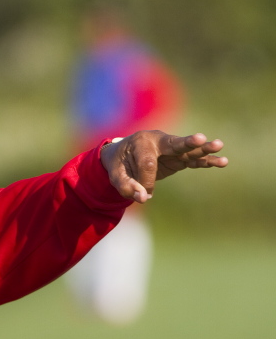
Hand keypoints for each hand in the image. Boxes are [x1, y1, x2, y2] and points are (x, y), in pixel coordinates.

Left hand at [100, 131, 227, 203]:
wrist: (122, 154)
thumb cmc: (119, 164)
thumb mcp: (116, 176)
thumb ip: (126, 186)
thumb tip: (144, 198)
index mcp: (141, 143)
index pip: (148, 164)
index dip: (146, 181)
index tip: (142, 193)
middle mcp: (159, 141)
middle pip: (174, 143)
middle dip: (187, 143)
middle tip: (201, 139)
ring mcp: (171, 149)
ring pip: (188, 150)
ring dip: (203, 150)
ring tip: (219, 146)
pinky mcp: (179, 158)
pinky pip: (193, 160)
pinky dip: (206, 161)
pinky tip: (222, 162)